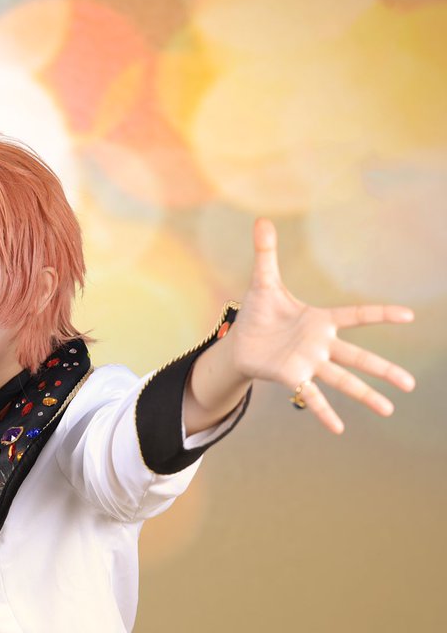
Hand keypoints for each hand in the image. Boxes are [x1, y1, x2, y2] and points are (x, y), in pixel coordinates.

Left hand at [224, 219, 415, 432]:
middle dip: (383, 369)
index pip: (356, 316)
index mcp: (319, 320)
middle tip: (410, 385)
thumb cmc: (258, 313)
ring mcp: (309, 363)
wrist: (240, 340)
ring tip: (389, 410)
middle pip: (357, 357)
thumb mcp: (263, 281)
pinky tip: (338, 429)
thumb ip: (266, 252)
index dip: (381, 315)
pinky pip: (310, 396)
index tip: (409, 316)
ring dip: (364, 395)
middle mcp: (320, 345)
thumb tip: (261, 220)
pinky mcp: (292, 377)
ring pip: (342, 380)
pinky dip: (322, 411)